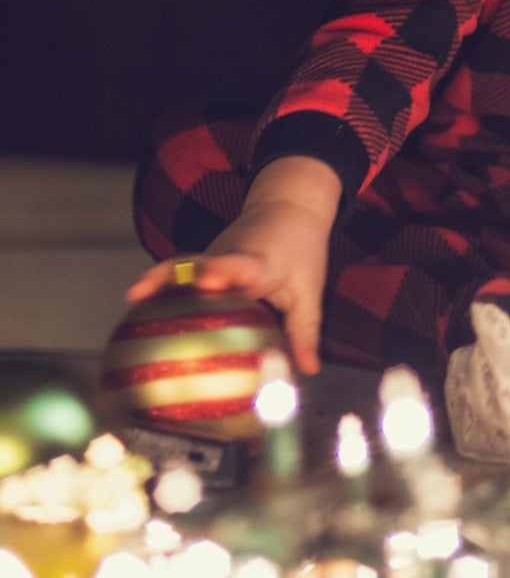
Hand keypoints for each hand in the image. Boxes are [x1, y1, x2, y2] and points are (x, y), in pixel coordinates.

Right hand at [126, 155, 340, 374]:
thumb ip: (304, 331)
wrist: (289, 207)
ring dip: (157, 278)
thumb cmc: (301, 251)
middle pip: (197, 264)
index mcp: (259, 263)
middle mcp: (229, 256)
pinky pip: (179, 273)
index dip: (224, 271)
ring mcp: (211, 256)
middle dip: (172, 276)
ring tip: (133, 296)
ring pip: (182, 266)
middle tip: (143, 290)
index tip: (210, 278)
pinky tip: (136, 304)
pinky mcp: (202, 260)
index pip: (240, 265)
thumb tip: (307, 371)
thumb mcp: (309, 291)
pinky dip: (159, 284)